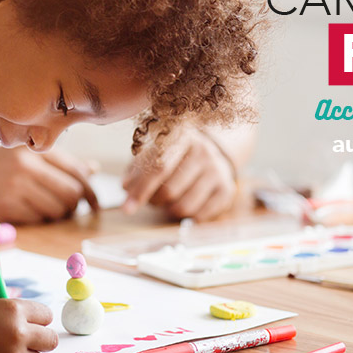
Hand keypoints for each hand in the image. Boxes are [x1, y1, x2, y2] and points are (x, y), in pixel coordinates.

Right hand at [0, 147, 97, 223]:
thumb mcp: (24, 154)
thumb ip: (58, 162)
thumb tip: (93, 170)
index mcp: (35, 148)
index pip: (77, 171)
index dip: (90, 191)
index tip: (93, 203)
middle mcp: (27, 164)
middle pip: (71, 193)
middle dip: (74, 206)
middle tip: (67, 210)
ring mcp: (15, 185)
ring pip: (57, 210)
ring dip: (57, 216)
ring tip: (46, 211)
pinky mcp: (5, 205)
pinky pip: (38, 219)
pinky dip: (39, 220)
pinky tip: (28, 213)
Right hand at [0, 299, 57, 352]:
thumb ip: (9, 312)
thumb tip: (28, 319)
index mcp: (13, 310)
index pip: (46, 315)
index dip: (38, 318)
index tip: (30, 320)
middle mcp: (17, 333)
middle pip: (50, 340)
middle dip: (41, 338)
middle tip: (27, 337)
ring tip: (13, 351)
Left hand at [122, 126, 236, 220]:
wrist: (211, 153)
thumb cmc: (173, 155)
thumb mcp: (154, 153)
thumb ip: (137, 169)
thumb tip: (126, 188)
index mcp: (181, 136)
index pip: (158, 167)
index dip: (140, 190)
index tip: (126, 208)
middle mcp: (202, 150)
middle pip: (169, 190)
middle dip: (154, 201)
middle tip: (152, 198)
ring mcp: (217, 170)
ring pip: (183, 206)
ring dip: (169, 210)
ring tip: (169, 200)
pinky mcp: (226, 189)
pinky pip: (199, 215)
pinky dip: (186, 216)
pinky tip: (185, 203)